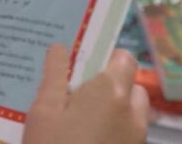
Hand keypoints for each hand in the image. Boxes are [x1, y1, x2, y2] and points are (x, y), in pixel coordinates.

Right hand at [23, 45, 148, 143]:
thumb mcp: (43, 110)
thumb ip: (55, 75)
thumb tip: (60, 47)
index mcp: (110, 91)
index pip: (124, 58)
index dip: (106, 58)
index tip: (83, 67)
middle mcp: (131, 111)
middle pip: (131, 86)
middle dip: (111, 86)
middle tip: (79, 96)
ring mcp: (137, 138)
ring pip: (134, 113)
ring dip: (116, 111)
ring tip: (82, 122)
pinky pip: (130, 135)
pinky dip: (116, 132)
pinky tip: (88, 140)